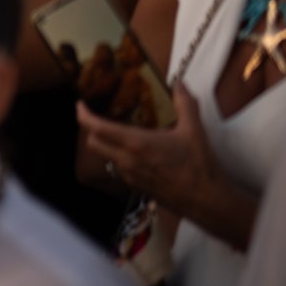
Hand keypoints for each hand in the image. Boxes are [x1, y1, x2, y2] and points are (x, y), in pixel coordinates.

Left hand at [78, 86, 218, 213]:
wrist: (205, 200)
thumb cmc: (198, 165)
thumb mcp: (194, 130)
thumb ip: (185, 104)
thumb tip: (180, 84)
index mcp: (135, 143)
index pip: (96, 128)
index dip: (83, 115)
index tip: (80, 105)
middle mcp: (126, 160)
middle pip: (93, 142)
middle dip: (90, 129)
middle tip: (97, 117)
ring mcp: (129, 176)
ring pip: (105, 156)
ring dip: (105, 144)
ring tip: (118, 132)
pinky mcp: (136, 187)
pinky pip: (119, 169)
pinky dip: (119, 157)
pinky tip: (135, 152)